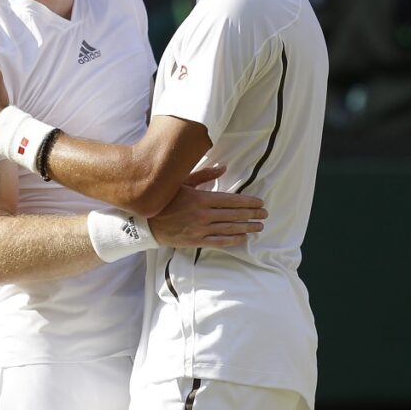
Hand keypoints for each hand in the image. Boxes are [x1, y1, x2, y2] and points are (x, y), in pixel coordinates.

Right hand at [149, 166, 267, 248]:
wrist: (146, 222)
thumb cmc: (164, 199)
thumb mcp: (181, 182)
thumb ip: (204, 175)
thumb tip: (224, 168)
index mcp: (201, 198)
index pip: (232, 200)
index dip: (249, 202)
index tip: (261, 203)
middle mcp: (203, 214)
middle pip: (234, 215)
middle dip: (252, 215)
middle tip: (265, 215)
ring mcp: (200, 229)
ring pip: (230, 228)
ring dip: (247, 227)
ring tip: (259, 227)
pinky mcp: (196, 241)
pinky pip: (219, 241)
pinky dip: (233, 240)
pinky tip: (243, 238)